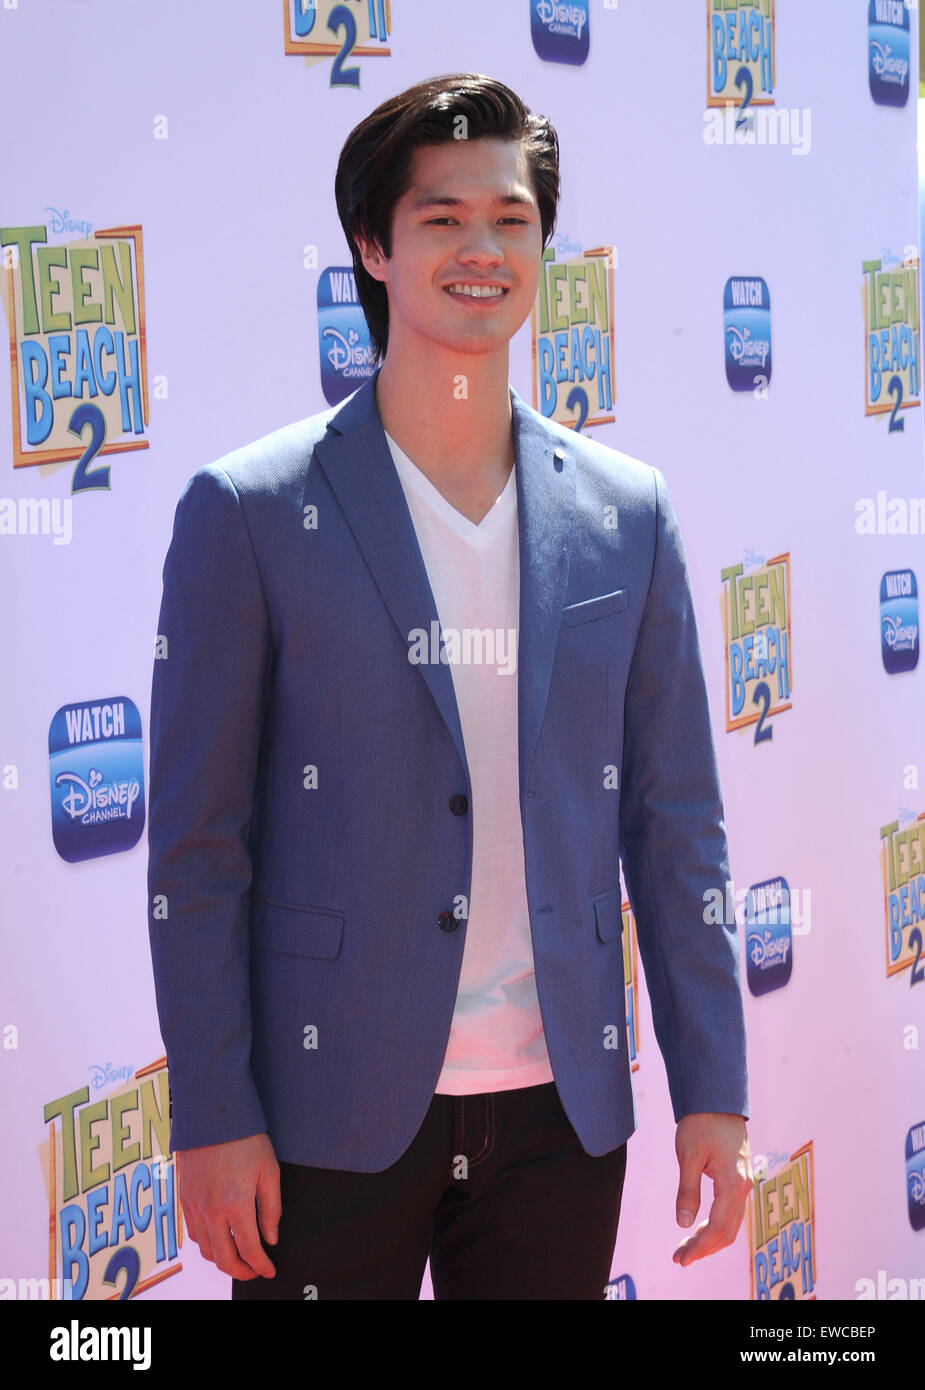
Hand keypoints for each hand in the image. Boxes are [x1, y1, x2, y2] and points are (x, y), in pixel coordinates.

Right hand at [178, 1131, 280, 1279]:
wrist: (212, 1114)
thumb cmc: (245, 1138)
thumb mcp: (268, 1171)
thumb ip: (271, 1209)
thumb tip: (270, 1238)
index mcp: (236, 1204)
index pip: (249, 1249)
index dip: (261, 1265)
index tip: (270, 1270)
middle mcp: (211, 1210)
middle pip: (223, 1259)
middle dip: (241, 1271)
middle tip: (255, 1271)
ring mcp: (194, 1206)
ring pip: (205, 1250)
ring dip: (222, 1260)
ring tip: (239, 1257)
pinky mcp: (184, 1198)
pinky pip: (193, 1233)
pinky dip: (206, 1244)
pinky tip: (218, 1238)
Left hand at [672, 1112, 751, 1266]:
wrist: (718, 1098)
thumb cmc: (701, 1123)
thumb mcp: (688, 1155)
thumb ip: (688, 1190)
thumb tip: (683, 1224)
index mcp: (732, 1183)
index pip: (718, 1227)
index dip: (700, 1247)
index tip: (682, 1259)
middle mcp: (744, 1187)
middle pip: (727, 1231)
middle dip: (704, 1248)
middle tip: (679, 1258)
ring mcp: (745, 1183)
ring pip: (732, 1223)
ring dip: (711, 1239)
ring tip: (686, 1248)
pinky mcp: (740, 1178)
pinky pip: (732, 1211)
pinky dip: (717, 1226)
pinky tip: (701, 1229)